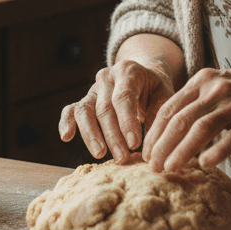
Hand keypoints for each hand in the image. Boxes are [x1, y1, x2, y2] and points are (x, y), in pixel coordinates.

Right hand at [59, 60, 175, 162]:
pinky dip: (66, 123)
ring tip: (100, 154)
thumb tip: (152, 147)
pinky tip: (66, 137)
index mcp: (128, 71)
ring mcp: (92, 89)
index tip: (134, 144)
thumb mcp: (164, 96)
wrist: (144, 78)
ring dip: (91, 135)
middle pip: (104, 108)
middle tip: (122, 158)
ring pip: (85, 110)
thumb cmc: (155, 91)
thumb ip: (159, 116)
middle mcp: (107, 77)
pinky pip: (71, 110)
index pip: (123, 97)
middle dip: (113, 135)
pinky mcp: (84, 101)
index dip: (127, 121)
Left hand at [142, 63, 230, 172]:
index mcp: (202, 80)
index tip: (145, 153)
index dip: (154, 133)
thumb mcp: (219, 87)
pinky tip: (205, 164)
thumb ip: (196, 103)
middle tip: (151, 167)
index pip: (169, 108)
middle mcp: (215, 89)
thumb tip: (169, 133)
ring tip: (169, 169)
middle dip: (162, 145)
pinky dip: (217, 151)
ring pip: (201, 129)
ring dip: (182, 151)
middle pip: (180, 119)